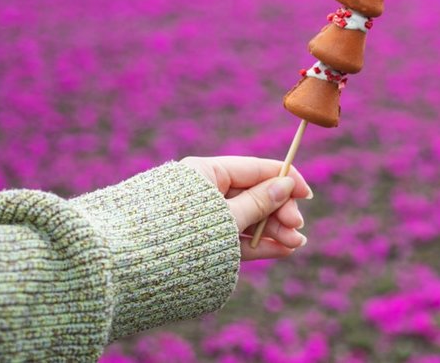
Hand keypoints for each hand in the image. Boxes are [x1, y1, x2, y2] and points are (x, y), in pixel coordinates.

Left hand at [181, 156, 312, 260]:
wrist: (132, 269)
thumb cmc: (178, 234)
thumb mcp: (226, 216)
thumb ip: (259, 202)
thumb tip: (286, 185)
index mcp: (206, 173)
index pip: (255, 169)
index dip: (285, 180)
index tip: (307, 194)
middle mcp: (206, 193)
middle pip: (254, 195)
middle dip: (280, 212)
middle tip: (297, 228)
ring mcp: (205, 219)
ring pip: (248, 219)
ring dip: (274, 230)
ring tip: (295, 244)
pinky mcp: (204, 242)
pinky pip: (237, 239)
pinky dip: (259, 244)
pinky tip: (282, 250)